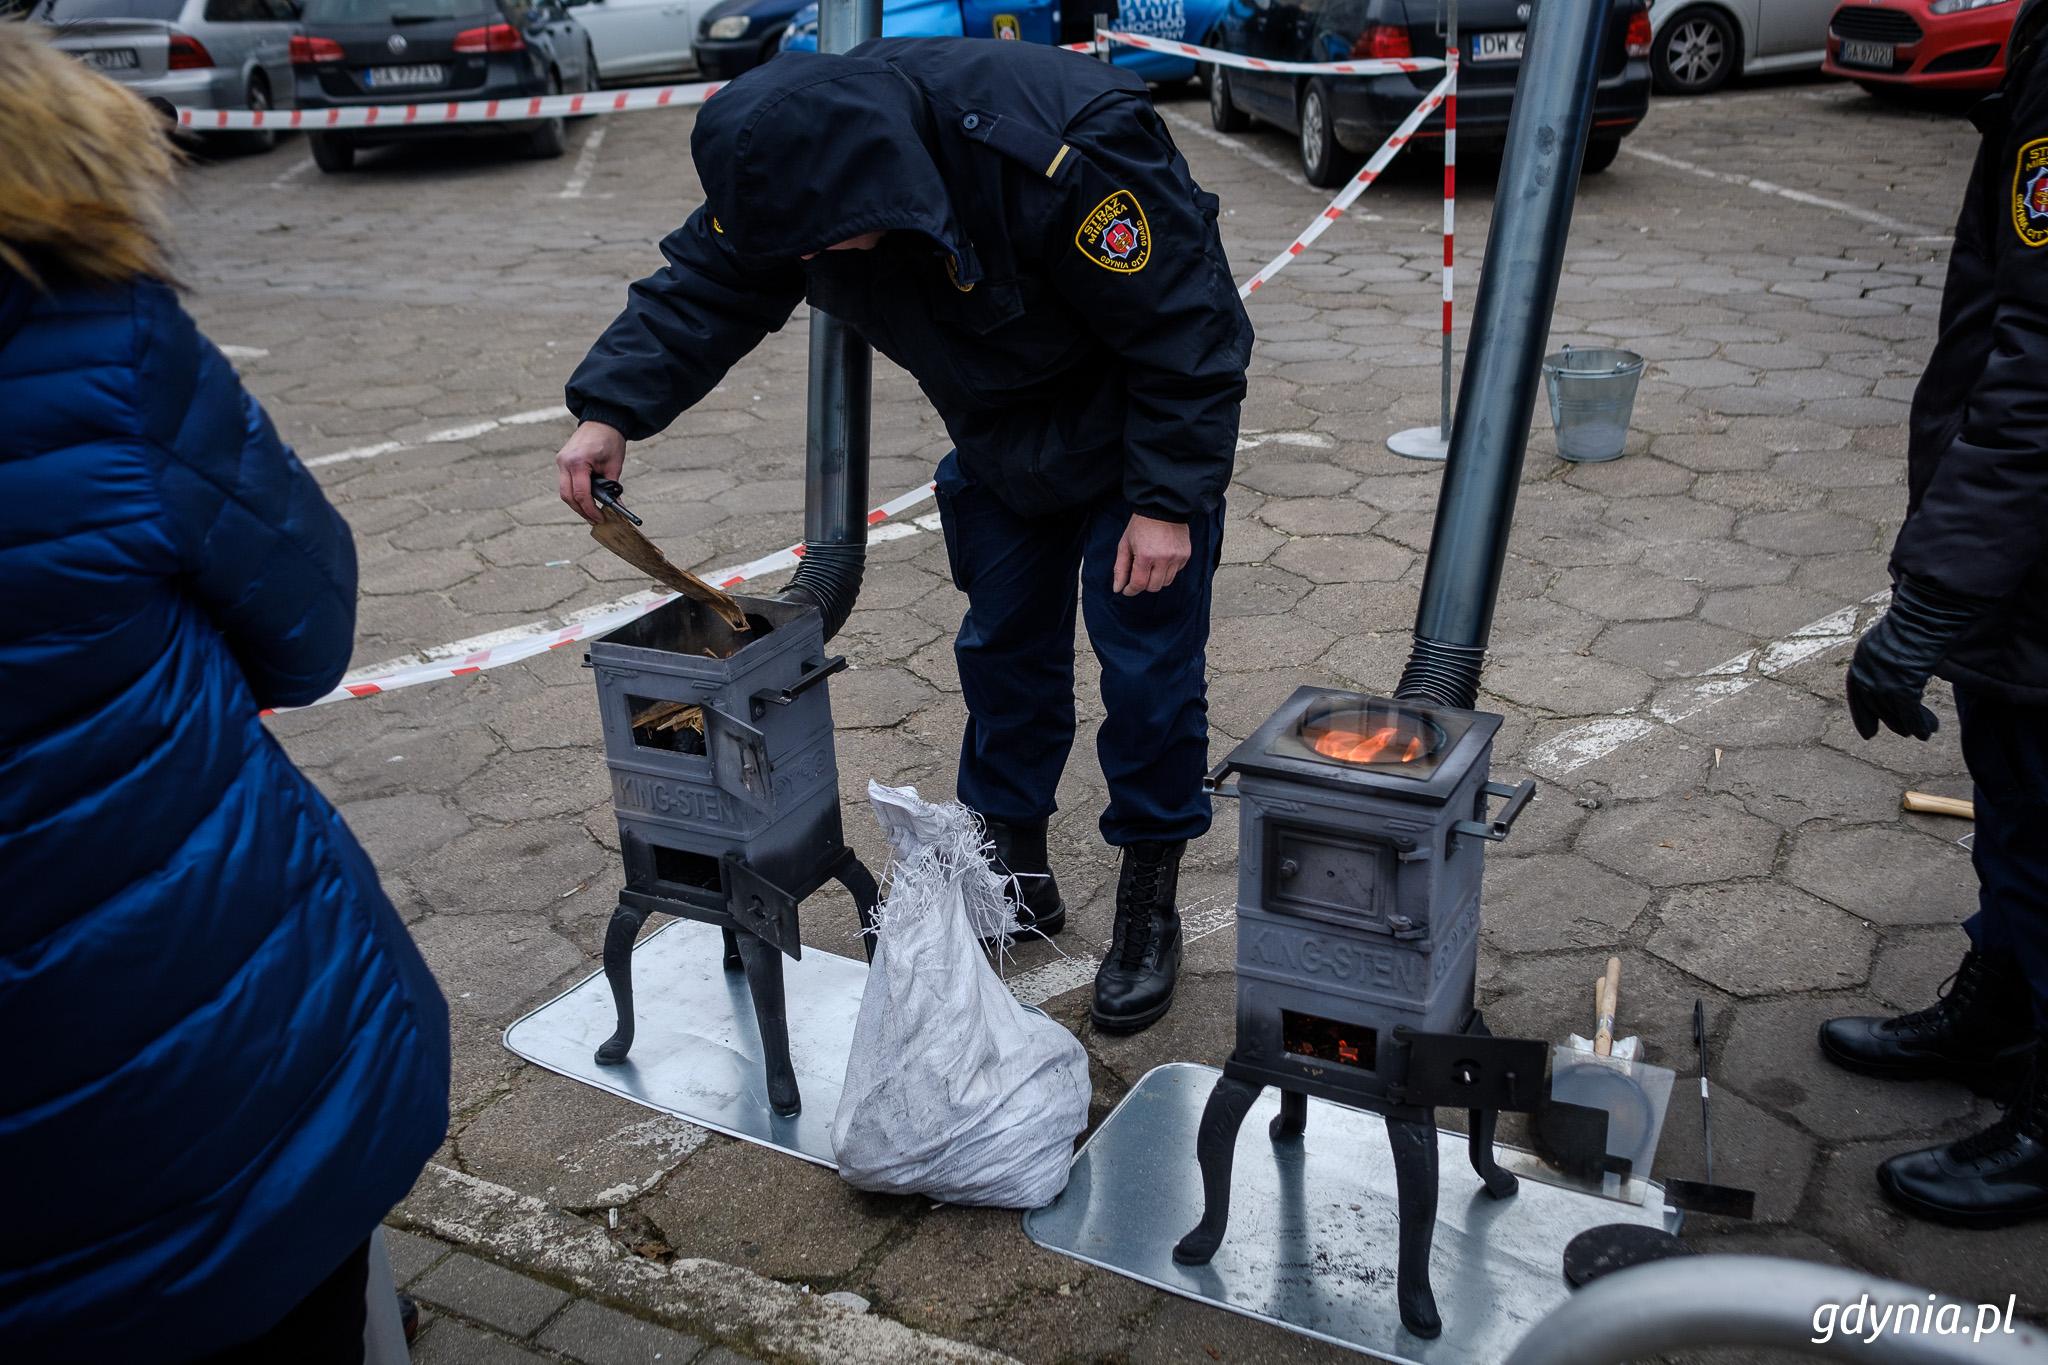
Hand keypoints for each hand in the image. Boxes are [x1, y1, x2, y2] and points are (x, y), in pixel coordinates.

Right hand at [556, 420, 626, 523]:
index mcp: (578, 462)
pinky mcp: (561, 460)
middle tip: (595, 519)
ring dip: (576, 503)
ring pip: (564, 491)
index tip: (600, 518)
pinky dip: (574, 493)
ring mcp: (561, 461)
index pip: (581, 494)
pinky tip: (586, 499)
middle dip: (581, 510)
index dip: (590, 510)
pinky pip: (565, 482)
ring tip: (591, 511)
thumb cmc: (610, 440)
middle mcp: (565, 462)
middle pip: (567, 496)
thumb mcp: (615, 466)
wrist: (602, 419)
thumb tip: (617, 507)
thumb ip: (613, 488)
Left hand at [1113, 513, 1190, 595]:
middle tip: (1138, 575)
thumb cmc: (1141, 525)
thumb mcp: (1125, 544)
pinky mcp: (1185, 555)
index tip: (1127, 590)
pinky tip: (1162, 559)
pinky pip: (1176, 572)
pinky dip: (1167, 571)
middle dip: (1143, 585)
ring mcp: (1177, 557)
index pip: (1138, 584)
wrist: (1163, 506)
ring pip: (1166, 582)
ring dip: (1156, 579)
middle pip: (1153, 587)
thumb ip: (1121, 568)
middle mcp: (1163, 558)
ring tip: (1151, 566)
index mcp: (1145, 555)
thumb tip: (1118, 588)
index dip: (1131, 590)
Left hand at [1844, 577, 1980, 740]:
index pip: (1856, 691)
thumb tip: (1901, 675)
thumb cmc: (1919, 619)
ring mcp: (1883, 678)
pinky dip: (1919, 723)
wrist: (1928, 611)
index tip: (1868, 733)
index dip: (1863, 714)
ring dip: (1910, 725)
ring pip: (1893, 711)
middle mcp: (1867, 669)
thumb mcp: (1895, 639)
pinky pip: (1909, 712)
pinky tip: (1928, 731)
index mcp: (1862, 655)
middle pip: (1876, 704)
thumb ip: (1891, 658)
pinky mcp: (1902, 685)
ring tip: (1925, 732)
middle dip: (1892, 721)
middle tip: (1907, 732)